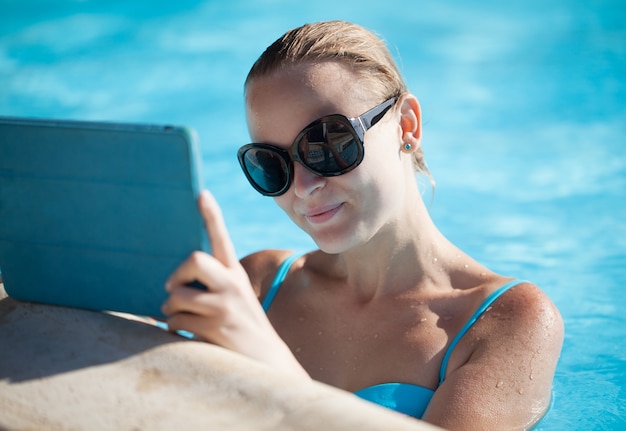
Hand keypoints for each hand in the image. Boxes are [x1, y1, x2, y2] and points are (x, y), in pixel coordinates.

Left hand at [162, 191, 308, 376]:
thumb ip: (213, 285)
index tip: (201, 193)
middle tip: (173, 288)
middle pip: (194, 259)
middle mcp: (232, 285)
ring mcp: (224, 306)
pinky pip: (175, 322)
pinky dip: (173, 329)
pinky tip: (186, 335)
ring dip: (171, 310)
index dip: (212, 215)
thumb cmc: (242, 326)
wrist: (266, 359)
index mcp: (236, 274)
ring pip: (176, 297)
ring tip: (181, 318)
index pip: (222, 239)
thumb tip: (171, 285)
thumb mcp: (236, 299)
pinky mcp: (214, 328)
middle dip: (176, 274)